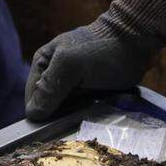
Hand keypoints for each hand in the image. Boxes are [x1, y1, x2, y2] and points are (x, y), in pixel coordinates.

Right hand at [25, 0, 165, 120]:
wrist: (134, 41)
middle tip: (75, 119)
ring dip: (74, 118)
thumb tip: (32, 114)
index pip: (32, 100)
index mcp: (42, 65)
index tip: (54, 123)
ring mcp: (72, 86)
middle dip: (58, 117)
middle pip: (48, 109)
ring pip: (65, 113)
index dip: (40, 114)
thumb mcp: (70, 65)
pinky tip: (93, 114)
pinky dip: (86, 115)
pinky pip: (81, 112)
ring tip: (87, 115)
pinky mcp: (89, 94)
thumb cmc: (100, 50)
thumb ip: (51, 87)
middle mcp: (54, 76)